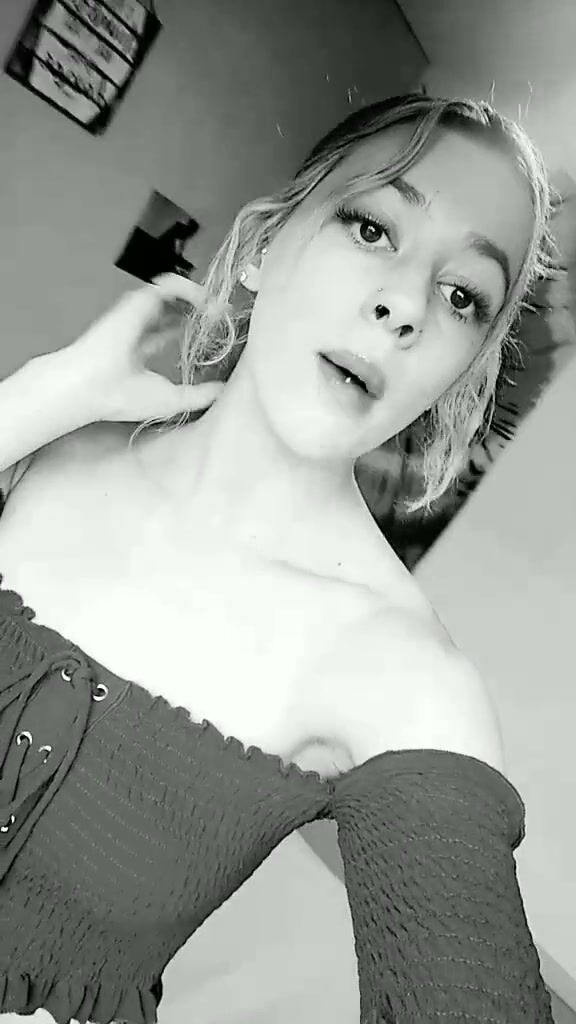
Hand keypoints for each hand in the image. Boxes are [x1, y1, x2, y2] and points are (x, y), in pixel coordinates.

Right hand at [64, 273, 223, 422]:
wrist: (93, 386)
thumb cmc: (125, 396)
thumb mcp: (173, 400)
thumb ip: (201, 394)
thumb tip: (224, 390)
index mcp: (142, 349)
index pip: (169, 329)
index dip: (192, 326)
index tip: (215, 329)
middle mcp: (140, 327)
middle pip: (173, 308)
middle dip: (200, 309)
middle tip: (224, 316)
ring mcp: (139, 312)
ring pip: (174, 294)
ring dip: (200, 298)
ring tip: (221, 309)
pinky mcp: (141, 300)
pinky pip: (171, 285)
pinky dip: (192, 290)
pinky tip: (209, 303)